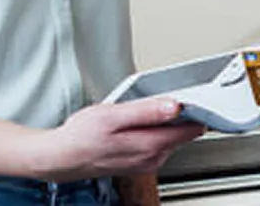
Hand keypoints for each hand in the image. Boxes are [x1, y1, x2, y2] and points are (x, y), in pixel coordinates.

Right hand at [26, 99, 204, 181]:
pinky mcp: (141, 162)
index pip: (192, 129)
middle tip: (158, 98)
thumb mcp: (112, 115)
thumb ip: (145, 111)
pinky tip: (133, 124)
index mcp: (150, 145)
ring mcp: (148, 162)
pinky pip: (158, 143)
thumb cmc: (82, 136)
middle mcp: (153, 158)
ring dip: (162, 122)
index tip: (194, 97)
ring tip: (138, 111)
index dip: (197, 110)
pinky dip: (152, 130)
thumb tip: (174, 106)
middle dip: (177, 114)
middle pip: (183, 132)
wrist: (63, 158)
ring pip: (170, 137)